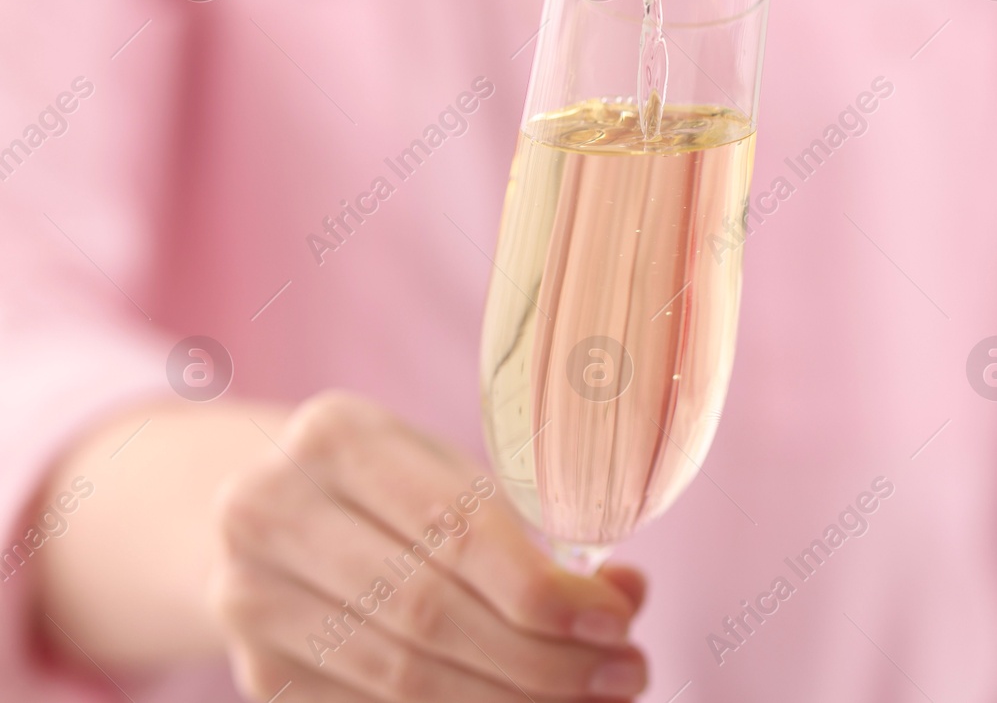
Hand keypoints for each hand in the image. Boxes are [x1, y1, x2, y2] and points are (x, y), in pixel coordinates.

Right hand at [208, 392, 648, 700]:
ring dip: (511, 699)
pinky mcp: (259, 673)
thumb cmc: (393, 490)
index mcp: (337, 437)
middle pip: (429, 613)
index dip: (542, 589)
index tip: (616, 622)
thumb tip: (628, 593)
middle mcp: (274, 513)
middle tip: (624, 674)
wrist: (266, 516)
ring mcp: (252, 599)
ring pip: (403, 677)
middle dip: (542, 658)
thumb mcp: (454, 479)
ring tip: (588, 698)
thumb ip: (536, 534)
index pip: (455, 528)